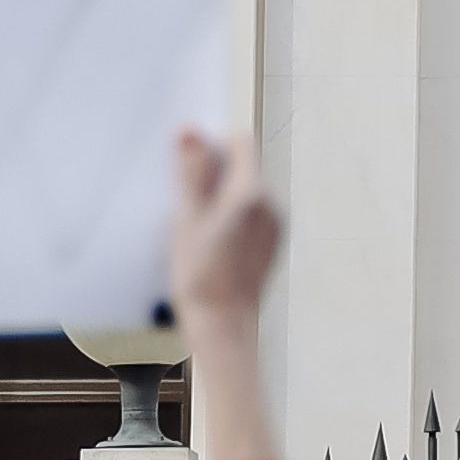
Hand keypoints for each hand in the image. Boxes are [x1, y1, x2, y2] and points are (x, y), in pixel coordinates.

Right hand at [163, 129, 280, 459]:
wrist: (223, 329)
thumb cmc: (200, 278)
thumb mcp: (186, 221)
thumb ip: (191, 174)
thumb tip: (191, 131)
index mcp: (250, 193)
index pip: (240, 142)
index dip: (213, 144)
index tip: (189, 162)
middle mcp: (270, 204)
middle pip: (243, 166)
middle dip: (214, 173)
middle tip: (184, 198)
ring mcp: (274, 225)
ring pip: (245, 191)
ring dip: (221, 196)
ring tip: (194, 225)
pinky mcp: (271, 242)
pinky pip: (251, 213)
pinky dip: (231, 216)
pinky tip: (209, 241)